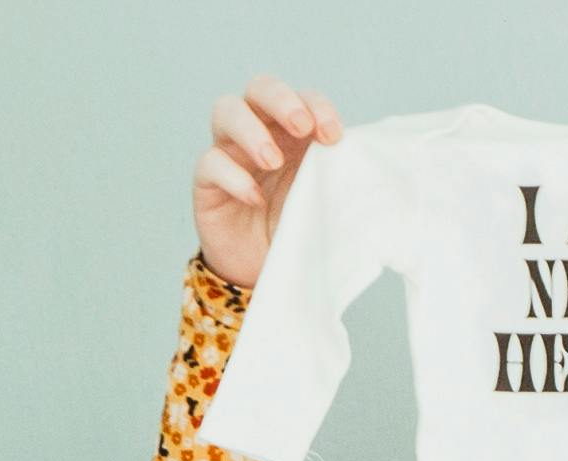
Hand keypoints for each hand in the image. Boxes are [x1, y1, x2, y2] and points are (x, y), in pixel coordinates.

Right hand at [191, 76, 343, 290]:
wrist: (263, 266)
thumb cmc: (295, 222)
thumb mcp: (323, 196)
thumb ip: (336, 171)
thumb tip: (361, 156)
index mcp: (290, 127)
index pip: (301, 97)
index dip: (316, 106)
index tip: (333, 135)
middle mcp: (257, 128)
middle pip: (259, 87)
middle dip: (281, 101)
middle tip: (301, 127)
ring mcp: (229, 150)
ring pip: (226, 111)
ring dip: (251, 130)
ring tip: (273, 161)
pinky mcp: (206, 180)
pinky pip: (210, 163)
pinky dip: (233, 175)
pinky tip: (255, 197)